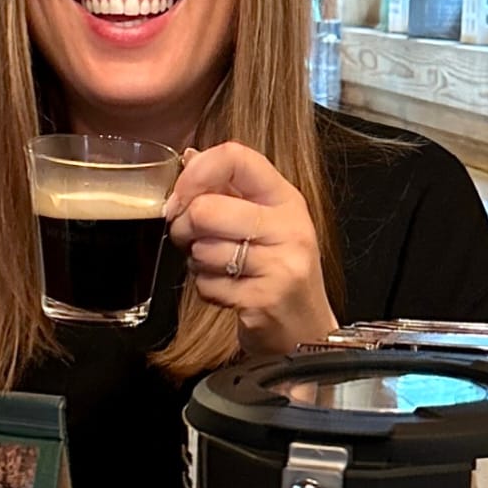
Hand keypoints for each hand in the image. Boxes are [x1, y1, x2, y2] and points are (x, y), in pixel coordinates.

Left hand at [164, 141, 336, 356]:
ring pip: (202, 250)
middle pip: (206, 209)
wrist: (306, 331)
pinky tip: (228, 292)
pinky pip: (207, 285)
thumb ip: (228, 190)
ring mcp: (280, 265)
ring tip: (219, 269)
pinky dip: (207, 290)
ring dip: (197, 263)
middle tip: (190, 239)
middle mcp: (288, 227)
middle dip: (183, 227)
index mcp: (286, 199)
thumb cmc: (278, 273)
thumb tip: (189, 157)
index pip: (236, 157)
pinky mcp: (264, 299)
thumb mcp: (264, 223)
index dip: (196, 172)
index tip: (181, 196)